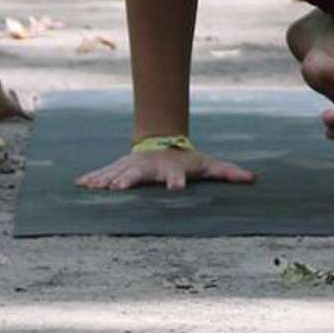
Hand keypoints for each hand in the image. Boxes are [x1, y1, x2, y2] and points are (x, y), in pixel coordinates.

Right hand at [74, 147, 257, 190]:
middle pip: (139, 174)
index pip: (175, 176)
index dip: (176, 183)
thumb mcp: (209, 165)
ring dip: (106, 179)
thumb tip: (254, 179)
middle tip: (119, 188)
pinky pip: (104, 173)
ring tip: (96, 187)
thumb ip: (230, 173)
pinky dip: (92, 178)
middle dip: (129, 180)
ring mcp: (133, 166)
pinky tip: (79, 184)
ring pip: (118, 172)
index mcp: (171, 169)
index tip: (176, 191)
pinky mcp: (121, 168)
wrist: (164, 142)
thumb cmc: (188, 160)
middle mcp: (150, 167)